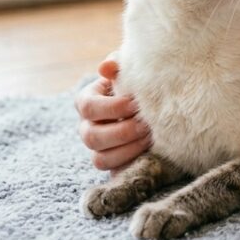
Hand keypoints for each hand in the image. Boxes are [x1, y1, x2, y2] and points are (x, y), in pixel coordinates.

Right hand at [74, 55, 151, 174]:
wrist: (152, 105)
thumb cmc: (137, 85)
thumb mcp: (128, 71)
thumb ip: (118, 66)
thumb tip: (105, 67)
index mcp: (87, 102)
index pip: (88, 107)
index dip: (112, 107)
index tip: (135, 103)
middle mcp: (87, 128)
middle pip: (91, 137)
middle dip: (122, 131)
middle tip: (146, 125)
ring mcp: (98, 149)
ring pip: (100, 159)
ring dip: (127, 150)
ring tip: (150, 138)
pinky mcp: (112, 165)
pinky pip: (114, 173)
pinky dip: (131, 164)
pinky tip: (149, 153)